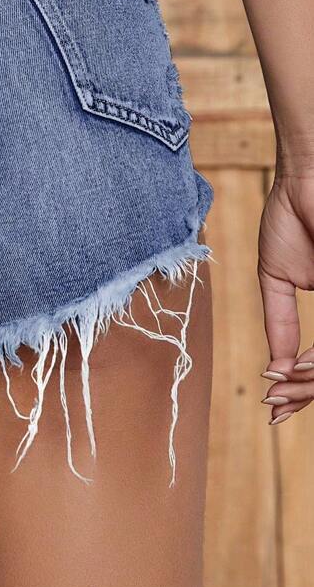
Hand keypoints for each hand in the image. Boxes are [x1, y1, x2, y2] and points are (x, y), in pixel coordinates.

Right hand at [258, 170, 313, 422]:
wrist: (303, 178)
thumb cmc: (291, 217)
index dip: (303, 386)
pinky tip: (302, 365)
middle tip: (276, 408)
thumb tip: (276, 368)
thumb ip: (279, 321)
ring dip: (312, 377)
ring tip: (285, 388)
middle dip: (306, 391)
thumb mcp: (278, 278)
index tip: (275, 407)